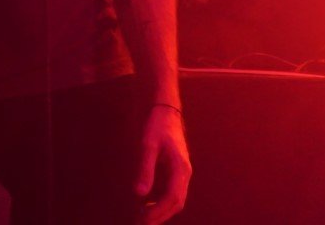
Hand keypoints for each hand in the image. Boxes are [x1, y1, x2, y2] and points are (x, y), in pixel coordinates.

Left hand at [135, 103, 190, 223]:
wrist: (167, 112)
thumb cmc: (157, 126)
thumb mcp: (148, 145)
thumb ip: (145, 169)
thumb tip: (139, 194)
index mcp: (180, 168)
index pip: (173, 198)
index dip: (158, 212)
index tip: (143, 220)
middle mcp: (185, 173)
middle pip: (177, 203)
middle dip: (160, 215)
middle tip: (141, 222)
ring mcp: (182, 173)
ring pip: (176, 199)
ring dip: (162, 210)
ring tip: (142, 217)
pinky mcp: (177, 171)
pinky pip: (173, 192)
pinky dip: (162, 202)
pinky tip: (147, 204)